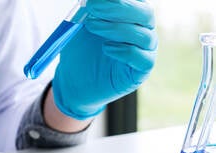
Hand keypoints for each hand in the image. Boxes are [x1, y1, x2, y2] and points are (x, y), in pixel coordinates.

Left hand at [53, 0, 156, 119]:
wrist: (75, 77)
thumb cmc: (81, 47)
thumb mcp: (81, 23)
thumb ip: (90, 9)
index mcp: (132, 13)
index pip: (136, 0)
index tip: (93, 0)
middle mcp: (143, 29)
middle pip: (145, 13)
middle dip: (118, 7)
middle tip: (92, 7)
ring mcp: (145, 50)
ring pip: (144, 36)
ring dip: (115, 28)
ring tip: (91, 26)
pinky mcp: (141, 70)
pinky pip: (142, 59)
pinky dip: (126, 52)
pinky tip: (106, 48)